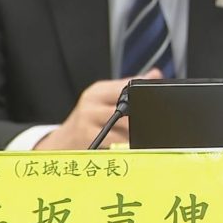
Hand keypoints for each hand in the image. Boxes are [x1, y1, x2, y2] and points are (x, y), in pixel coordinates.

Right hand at [35, 68, 161, 149]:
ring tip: (148, 136)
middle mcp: (91, 106)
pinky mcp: (90, 143)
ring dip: (139, 134)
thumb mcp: (103, 97)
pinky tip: (134, 148)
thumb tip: (155, 74)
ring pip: (125, 130)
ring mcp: (88, 125)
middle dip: (144, 118)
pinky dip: (128, 147)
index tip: (160, 105)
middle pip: (128, 110)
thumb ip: (129, 87)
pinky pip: (117, 146)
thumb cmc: (88, 119)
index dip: (146, 96)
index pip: (127, 88)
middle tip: (158, 123)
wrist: (63, 142)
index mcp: (97, 92)